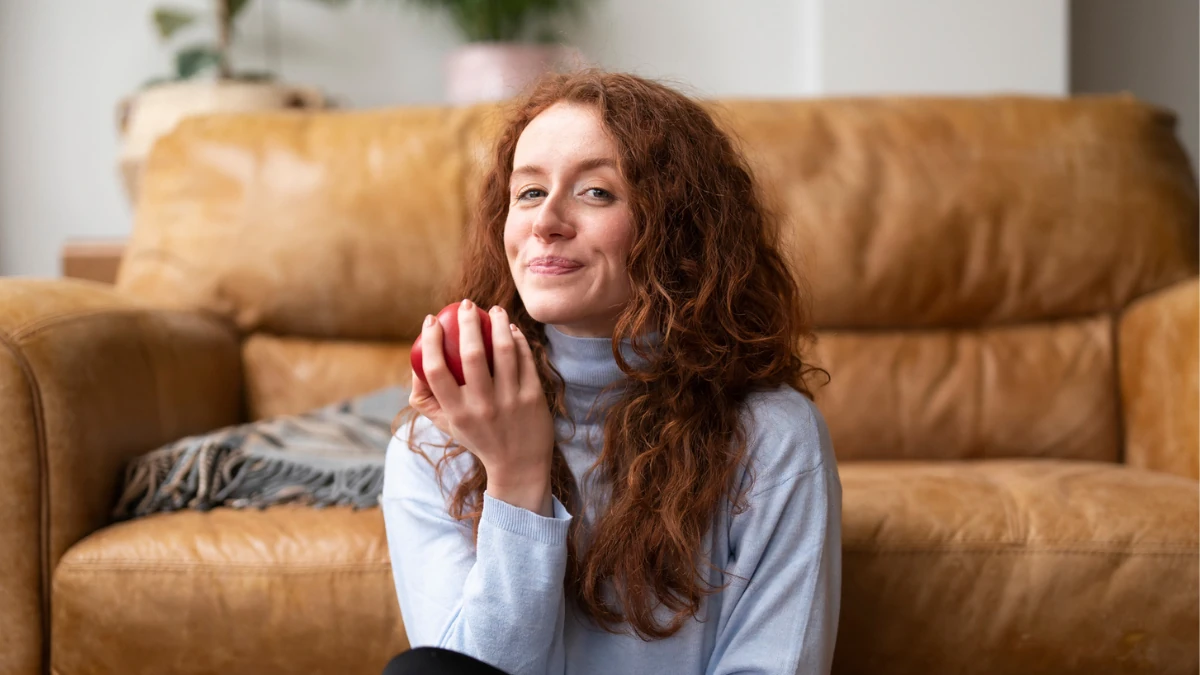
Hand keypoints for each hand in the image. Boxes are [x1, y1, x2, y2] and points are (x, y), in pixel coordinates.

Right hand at [408, 300, 554, 514]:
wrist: (519, 465)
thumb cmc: (477, 436)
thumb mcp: (445, 424)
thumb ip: (424, 397)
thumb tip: (415, 361)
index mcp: (456, 413)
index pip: (435, 370)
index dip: (430, 340)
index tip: (431, 320)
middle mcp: (482, 406)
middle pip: (471, 354)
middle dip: (467, 321)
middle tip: (465, 304)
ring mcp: (511, 401)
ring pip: (503, 350)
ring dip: (498, 322)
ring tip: (494, 310)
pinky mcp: (533, 397)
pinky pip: (524, 358)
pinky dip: (518, 338)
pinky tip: (511, 328)